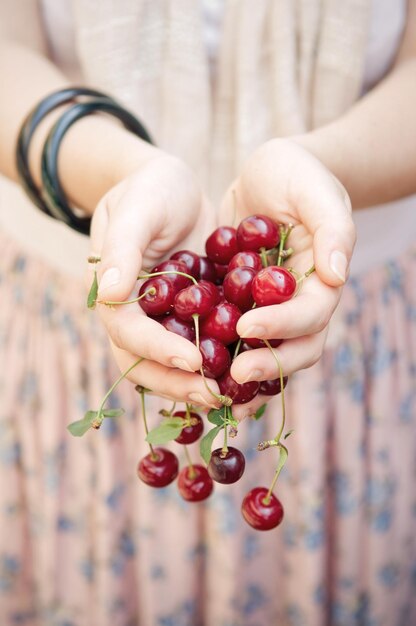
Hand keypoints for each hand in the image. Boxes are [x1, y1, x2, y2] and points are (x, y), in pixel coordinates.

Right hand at [90, 153, 219, 406]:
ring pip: (174, 366)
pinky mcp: (193, 319)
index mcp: (114, 295)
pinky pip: (203, 349)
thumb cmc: (149, 190)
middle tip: (215, 396)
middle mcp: (137, 317)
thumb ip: (122, 249)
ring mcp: (165, 322)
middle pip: (146, 364)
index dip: (157, 349)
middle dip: (179, 383)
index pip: (128, 333)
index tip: (192, 360)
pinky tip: (252, 377)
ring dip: (200, 386)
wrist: (174, 186)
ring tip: (234, 399)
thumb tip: (109, 293)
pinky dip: (222, 366)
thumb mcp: (136, 209)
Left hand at [220, 138, 355, 418]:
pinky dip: (218, 358)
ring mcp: (271, 310)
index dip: (282, 326)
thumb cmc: (296, 174)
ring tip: (210, 392)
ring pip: (265, 355)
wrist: (267, 174)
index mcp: (322, 283)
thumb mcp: (315, 190)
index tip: (246, 327)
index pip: (310, 317)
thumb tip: (337, 275)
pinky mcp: (241, 308)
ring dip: (242, 378)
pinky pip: (232, 341)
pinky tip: (189, 370)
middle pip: (294, 350)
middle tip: (231, 376)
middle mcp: (299, 305)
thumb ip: (333, 227)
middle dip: (265, 366)